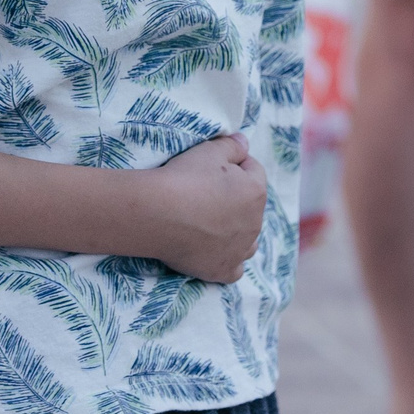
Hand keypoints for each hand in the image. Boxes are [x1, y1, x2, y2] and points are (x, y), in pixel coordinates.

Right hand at [141, 135, 265, 283]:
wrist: (158, 214)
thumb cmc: (185, 178)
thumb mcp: (209, 151)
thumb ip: (232, 145)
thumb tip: (244, 142)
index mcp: (256, 192)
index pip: (253, 171)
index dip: (234, 164)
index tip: (212, 166)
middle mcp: (255, 223)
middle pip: (249, 206)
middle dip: (234, 198)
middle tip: (203, 192)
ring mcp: (240, 250)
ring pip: (248, 240)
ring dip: (236, 230)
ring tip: (211, 223)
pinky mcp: (222, 270)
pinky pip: (235, 268)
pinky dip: (228, 259)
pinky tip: (213, 252)